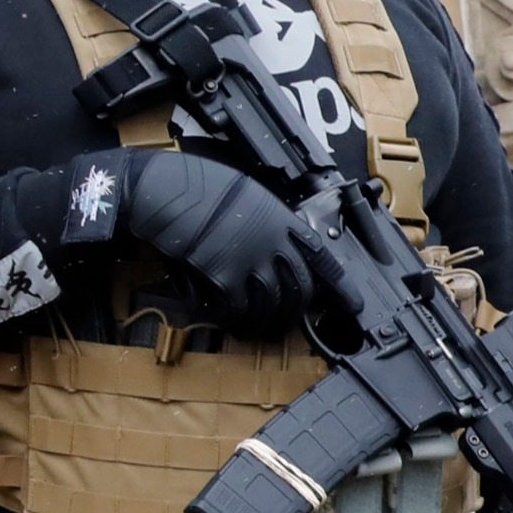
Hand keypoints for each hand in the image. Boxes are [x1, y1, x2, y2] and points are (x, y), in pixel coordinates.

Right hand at [65, 148, 324, 334]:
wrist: (158, 190)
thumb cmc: (191, 183)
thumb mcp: (243, 192)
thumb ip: (263, 220)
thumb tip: (268, 246)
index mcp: (280, 218)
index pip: (323, 257)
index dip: (341, 286)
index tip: (354, 304)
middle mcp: (272, 242)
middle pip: (299, 291)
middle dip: (294, 314)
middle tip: (284, 324)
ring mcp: (249, 261)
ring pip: (270, 307)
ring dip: (262, 324)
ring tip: (252, 330)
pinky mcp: (222, 278)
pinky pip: (235, 311)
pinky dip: (229, 319)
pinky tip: (223, 318)